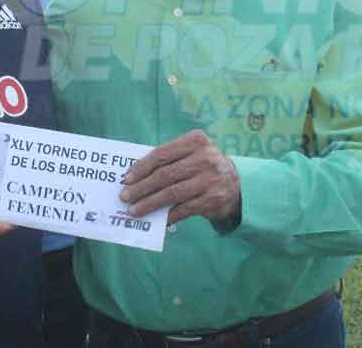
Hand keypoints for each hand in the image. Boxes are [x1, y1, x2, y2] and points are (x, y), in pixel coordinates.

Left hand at [119, 130, 240, 227]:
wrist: (236, 184)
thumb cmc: (202, 167)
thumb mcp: (191, 154)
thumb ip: (168, 160)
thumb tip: (135, 177)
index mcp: (196, 141)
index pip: (162, 153)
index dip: (142, 167)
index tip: (127, 178)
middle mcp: (205, 158)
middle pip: (165, 175)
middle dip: (141, 187)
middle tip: (125, 196)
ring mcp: (210, 180)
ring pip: (172, 193)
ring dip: (149, 203)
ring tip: (134, 210)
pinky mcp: (213, 200)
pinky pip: (183, 209)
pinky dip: (167, 216)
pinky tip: (156, 220)